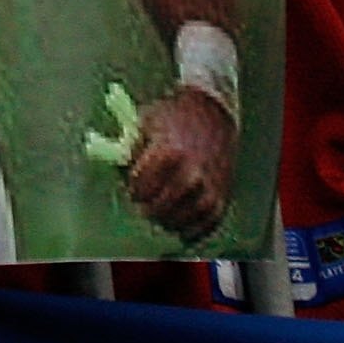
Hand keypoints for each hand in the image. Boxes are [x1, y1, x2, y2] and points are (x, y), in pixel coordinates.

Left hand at [125, 86, 236, 242]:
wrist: (213, 113)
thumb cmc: (173, 116)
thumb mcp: (147, 124)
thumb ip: (133, 150)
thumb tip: (120, 172)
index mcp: (168, 153)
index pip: (142, 186)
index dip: (135, 190)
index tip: (133, 191)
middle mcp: (191, 172)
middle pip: (162, 205)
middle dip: (150, 209)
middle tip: (144, 210)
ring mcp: (209, 187)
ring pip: (185, 218)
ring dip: (170, 222)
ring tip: (162, 218)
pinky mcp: (223, 196)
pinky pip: (208, 223)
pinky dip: (194, 229)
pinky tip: (182, 227)